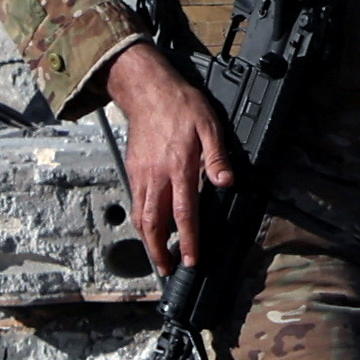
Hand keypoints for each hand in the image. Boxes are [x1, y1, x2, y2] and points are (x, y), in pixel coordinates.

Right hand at [99, 42, 232, 274]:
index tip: (190, 259)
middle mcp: (156, 176)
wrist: (147, 90)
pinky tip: (149, 226)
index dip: (187, 240)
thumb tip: (226, 182)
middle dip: (159, 251)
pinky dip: (141, 220)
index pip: (184, 213)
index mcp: (179, 168)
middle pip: (154, 223)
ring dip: (148, 240)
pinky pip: (135, 201)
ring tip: (158, 255)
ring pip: (141, 215)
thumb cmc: (180, 106)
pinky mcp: (132, 169)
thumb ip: (217, 157)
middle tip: (167, 269)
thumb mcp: (209, 125)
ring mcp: (141, 174)